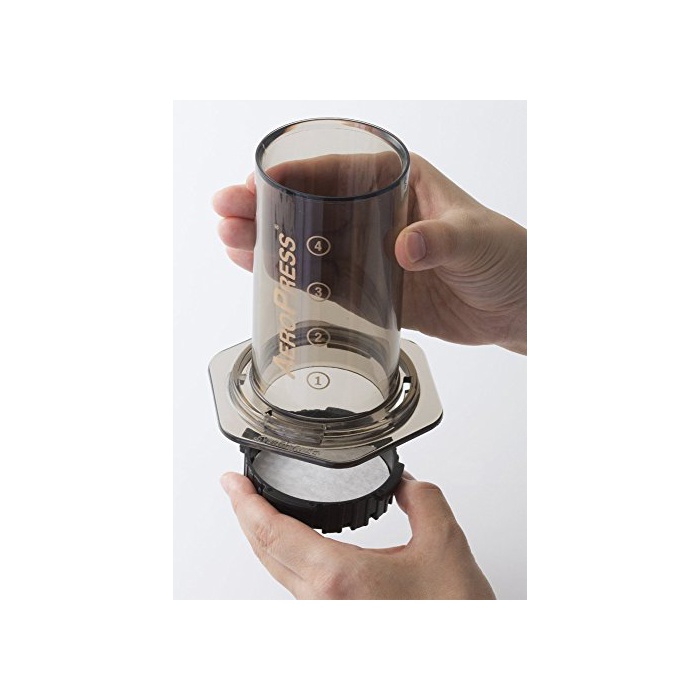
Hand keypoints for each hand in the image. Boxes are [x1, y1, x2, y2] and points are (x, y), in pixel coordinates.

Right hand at [213, 153, 525, 353]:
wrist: (517, 307)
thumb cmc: (508, 257)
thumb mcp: (478, 239)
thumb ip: (444, 239)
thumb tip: (407, 246)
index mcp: (402, 182)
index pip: (340, 168)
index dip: (295, 173)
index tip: (259, 181)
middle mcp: (379, 214)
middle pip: (312, 204)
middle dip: (266, 205)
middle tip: (227, 211)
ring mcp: (372, 254)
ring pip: (310, 243)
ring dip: (268, 241)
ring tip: (230, 240)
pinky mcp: (373, 291)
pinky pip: (325, 284)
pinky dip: (293, 279)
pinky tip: (260, 275)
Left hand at [220, 471, 495, 599]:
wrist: (465, 663)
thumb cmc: (452, 617)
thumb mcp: (444, 545)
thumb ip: (422, 500)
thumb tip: (406, 483)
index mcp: (339, 578)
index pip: (272, 532)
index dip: (245, 503)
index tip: (231, 483)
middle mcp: (323, 604)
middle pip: (264, 553)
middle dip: (247, 517)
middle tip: (239, 490)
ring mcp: (327, 619)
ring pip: (278, 574)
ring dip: (265, 539)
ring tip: (263, 511)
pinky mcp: (338, 626)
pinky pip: (297, 588)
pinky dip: (287, 559)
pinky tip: (296, 546)